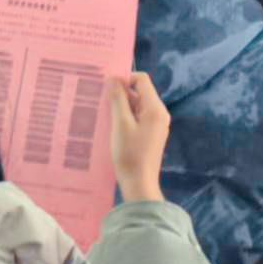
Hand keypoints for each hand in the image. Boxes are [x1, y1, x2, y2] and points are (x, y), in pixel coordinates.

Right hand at [108, 72, 169, 202]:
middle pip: (139, 93)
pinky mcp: (151, 135)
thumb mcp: (120, 124)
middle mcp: (159, 114)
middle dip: (121, 95)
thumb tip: (114, 78)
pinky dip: (126, 119)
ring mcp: (156, 125)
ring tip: (105, 117)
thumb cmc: (129, 154)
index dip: (125, 79)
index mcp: (155, 108)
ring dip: (122, 108)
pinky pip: (138, 119)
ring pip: (137, 106)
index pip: (142, 80)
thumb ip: (118, 99)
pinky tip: (113, 128)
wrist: (139, 185)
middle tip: (102, 103)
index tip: (107, 88)